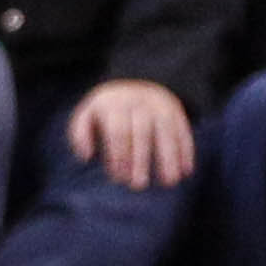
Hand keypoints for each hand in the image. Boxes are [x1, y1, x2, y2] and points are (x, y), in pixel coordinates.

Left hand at [70, 78, 200, 190]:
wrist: (136, 79)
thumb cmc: (108, 109)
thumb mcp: (88, 112)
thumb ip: (79, 133)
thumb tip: (86, 156)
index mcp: (115, 103)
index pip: (118, 131)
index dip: (118, 156)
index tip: (119, 178)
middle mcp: (139, 102)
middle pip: (142, 132)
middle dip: (140, 160)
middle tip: (138, 186)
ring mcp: (160, 105)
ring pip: (166, 131)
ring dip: (169, 158)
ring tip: (170, 182)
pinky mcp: (177, 110)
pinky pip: (183, 130)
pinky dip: (186, 151)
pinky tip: (186, 171)